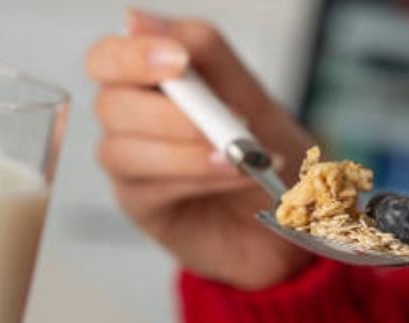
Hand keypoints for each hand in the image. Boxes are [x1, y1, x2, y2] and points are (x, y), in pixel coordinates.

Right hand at [86, 9, 313, 289]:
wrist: (300, 217)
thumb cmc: (270, 153)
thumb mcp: (251, 96)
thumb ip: (204, 53)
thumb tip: (136, 17)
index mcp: (152, 85)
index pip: (109, 60)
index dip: (131, 56)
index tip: (177, 61)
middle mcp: (132, 124)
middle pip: (110, 105)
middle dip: (168, 113)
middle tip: (224, 119)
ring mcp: (135, 169)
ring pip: (122, 151)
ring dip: (185, 150)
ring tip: (239, 156)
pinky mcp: (145, 208)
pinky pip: (149, 188)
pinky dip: (196, 176)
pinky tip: (235, 174)